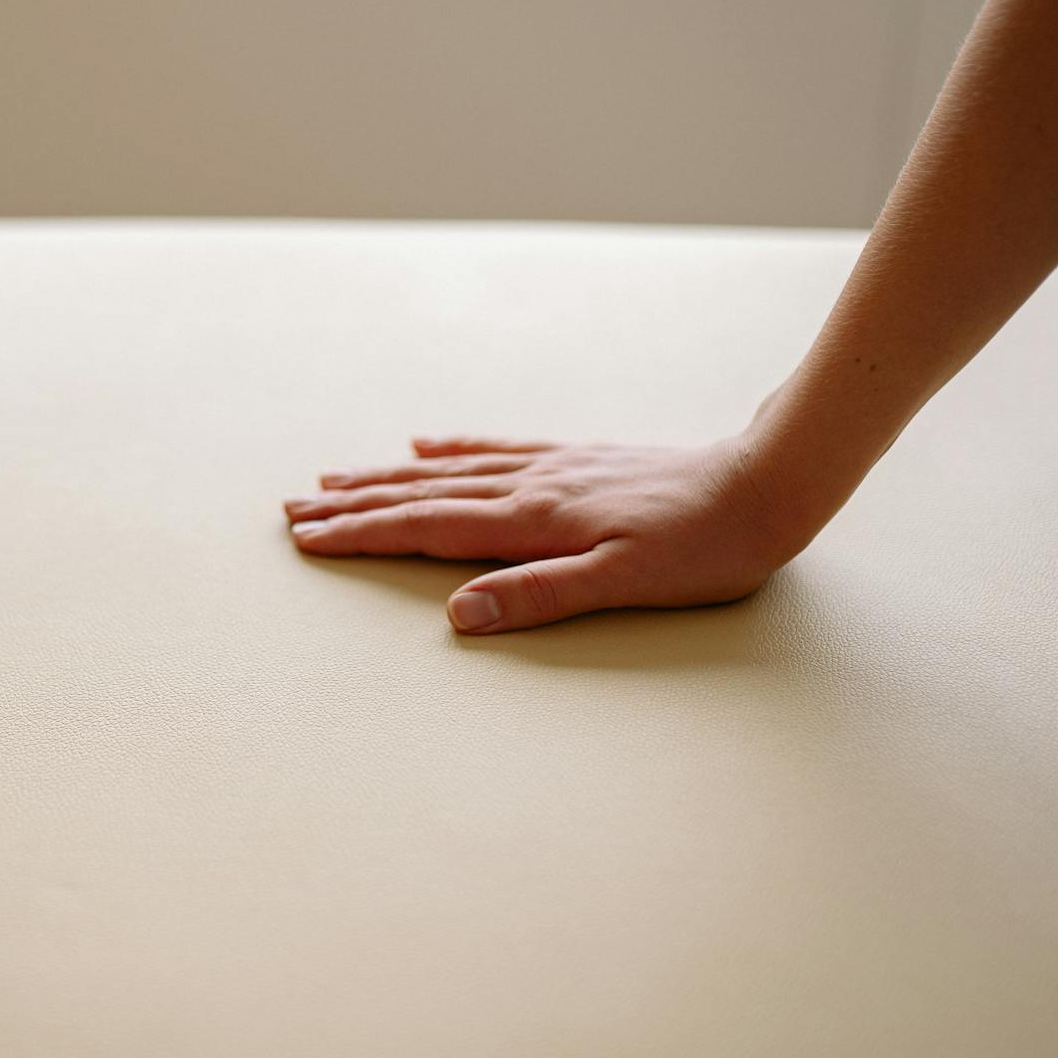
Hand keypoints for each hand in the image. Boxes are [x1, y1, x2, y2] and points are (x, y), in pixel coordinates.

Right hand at [283, 434, 809, 633]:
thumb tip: (459, 613)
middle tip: (293, 508)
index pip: (427, 529)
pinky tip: (426, 444)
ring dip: (385, 477)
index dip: (363, 536)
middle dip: (353, 504)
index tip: (307, 539)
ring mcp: (551, 467)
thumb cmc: (704, 547)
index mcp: (534, 521)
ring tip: (334, 477)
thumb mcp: (625, 584)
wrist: (765, 483)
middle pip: (422, 494)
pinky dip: (450, 448)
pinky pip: (494, 450)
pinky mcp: (576, 459)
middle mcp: (531, 486)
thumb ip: (539, 595)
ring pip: (448, 470)